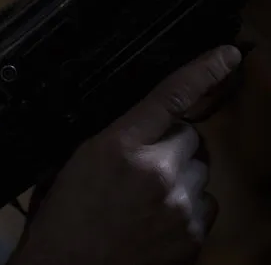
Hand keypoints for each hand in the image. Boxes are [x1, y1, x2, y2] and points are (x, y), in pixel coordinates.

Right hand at [10, 45, 241, 264]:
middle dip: (172, 145)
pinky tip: (160, 220)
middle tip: (146, 165)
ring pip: (200, 171)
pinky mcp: (194, 234)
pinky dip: (188, 207)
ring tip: (151, 197)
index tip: (228, 54)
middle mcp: (156, 169)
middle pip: (190, 137)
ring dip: (182, 176)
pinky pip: (206, 204)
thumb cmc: (60, 219)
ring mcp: (180, 204)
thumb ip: (111, 140)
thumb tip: (137, 127)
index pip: (168, 98)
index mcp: (118, 146)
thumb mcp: (73, 166)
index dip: (201, 72)